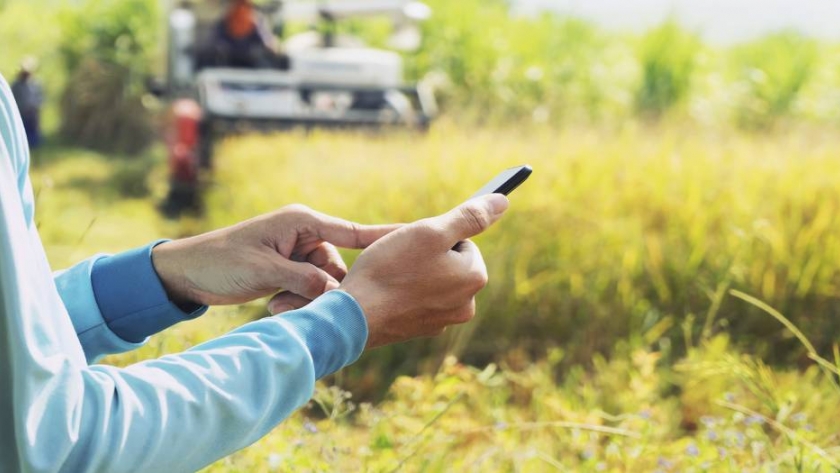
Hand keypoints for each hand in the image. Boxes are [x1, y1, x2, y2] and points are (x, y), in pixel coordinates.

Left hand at [151, 205, 399, 308]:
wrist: (186, 273)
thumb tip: (337, 296)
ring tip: (278, 304)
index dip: (383, 238)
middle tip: (310, 303)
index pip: (353, 231)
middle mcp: (304, 235)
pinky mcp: (289, 271)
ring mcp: (297, 254)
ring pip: (326, 281)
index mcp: (302, 222)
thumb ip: (304, 280)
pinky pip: (310, 288)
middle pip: (340, 265)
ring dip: (311, 298)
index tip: (413, 241)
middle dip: (331, 288)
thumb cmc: (221, 261)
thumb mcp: (264, 270)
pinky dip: (301, 301)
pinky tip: (275, 305)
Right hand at [339, 194, 508, 347]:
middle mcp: (466, 304)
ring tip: (391, 275)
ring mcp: (443, 321)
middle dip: (426, 255)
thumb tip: (502, 201)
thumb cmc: (391, 270)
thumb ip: (470, 216)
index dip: (435, 236)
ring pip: (432, 280)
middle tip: (400, 259)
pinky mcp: (420, 330)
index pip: (462, 241)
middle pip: (449, 262)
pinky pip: (417, 299)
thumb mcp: (431, 232)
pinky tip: (386, 292)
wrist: (354, 317)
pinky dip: (404, 292)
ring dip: (414, 273)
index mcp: (475, 278)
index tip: (414, 244)